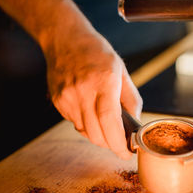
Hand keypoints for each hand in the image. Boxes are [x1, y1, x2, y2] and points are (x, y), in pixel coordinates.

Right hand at [44, 31, 142, 159]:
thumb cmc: (96, 53)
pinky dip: (86, 125)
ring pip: (85, 132)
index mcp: (104, 81)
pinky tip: (90, 110)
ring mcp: (67, 97)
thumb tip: (135, 124)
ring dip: (99, 135)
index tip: (127, 153)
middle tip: (120, 143)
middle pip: (96, 134)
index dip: (118, 143)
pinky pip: (75, 123)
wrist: (65, 39)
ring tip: (105, 122)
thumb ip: (131, 99)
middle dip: (110, 144)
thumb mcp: (121, 71)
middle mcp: (83, 91)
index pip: (109, 121)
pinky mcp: (58, 101)